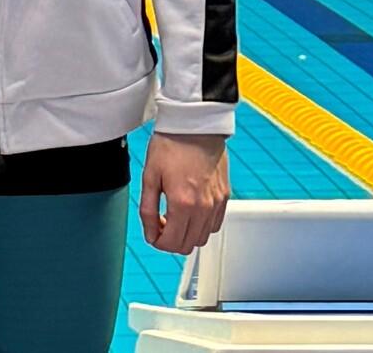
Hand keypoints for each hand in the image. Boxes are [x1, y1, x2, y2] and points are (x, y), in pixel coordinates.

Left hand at [140, 132, 228, 253]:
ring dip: (187, 234)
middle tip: (161, 225)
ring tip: (175, 216)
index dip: (158, 242)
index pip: (172, 243)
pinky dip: (202, 225)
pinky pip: (215, 224)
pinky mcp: (225, 197)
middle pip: (189, 245)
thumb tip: (150, 232)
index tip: (153, 233)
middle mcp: (203, 207)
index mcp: (182, 203)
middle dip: (171, 241)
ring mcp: (217, 203)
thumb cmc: (171, 145)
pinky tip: (190, 211)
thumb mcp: (149, 177)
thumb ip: (148, 210)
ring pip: (203, 238)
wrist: (194, 126)